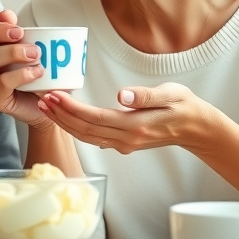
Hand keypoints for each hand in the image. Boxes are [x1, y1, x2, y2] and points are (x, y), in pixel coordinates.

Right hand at [0, 10, 52, 129]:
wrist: (49, 103)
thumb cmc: (39, 77)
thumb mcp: (34, 50)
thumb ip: (21, 33)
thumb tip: (6, 14)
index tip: (18, 27)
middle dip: (2, 35)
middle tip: (26, 38)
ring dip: (12, 53)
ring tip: (36, 56)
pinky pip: (2, 83)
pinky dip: (21, 75)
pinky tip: (37, 73)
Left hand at [39, 83, 216, 153]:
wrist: (196, 128)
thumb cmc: (184, 107)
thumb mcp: (171, 94)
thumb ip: (146, 95)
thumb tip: (122, 95)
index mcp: (135, 126)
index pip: (95, 118)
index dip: (72, 109)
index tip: (55, 96)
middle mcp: (126, 139)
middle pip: (85, 129)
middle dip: (61, 115)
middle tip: (42, 99)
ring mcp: (124, 144)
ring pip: (86, 136)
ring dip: (64, 122)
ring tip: (46, 106)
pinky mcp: (123, 143)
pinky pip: (93, 137)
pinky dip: (75, 127)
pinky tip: (64, 117)